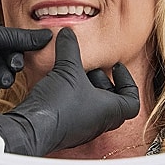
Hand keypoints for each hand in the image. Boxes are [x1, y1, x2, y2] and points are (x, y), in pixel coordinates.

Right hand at [0, 26, 139, 155]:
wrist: (32, 129)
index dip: (128, 80)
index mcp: (110, 110)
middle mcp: (99, 123)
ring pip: (94, 108)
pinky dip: (73, 99)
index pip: (132, 99)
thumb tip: (68, 33)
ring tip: (74, 75)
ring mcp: (83, 130)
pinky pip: (77, 114)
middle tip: (93, 69)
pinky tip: (58, 87)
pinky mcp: (66, 132)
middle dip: (104, 82)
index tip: (116, 67)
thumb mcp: (67, 68)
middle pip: (114, 103)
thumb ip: (70, 47)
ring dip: (87, 90)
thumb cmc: (58, 105)